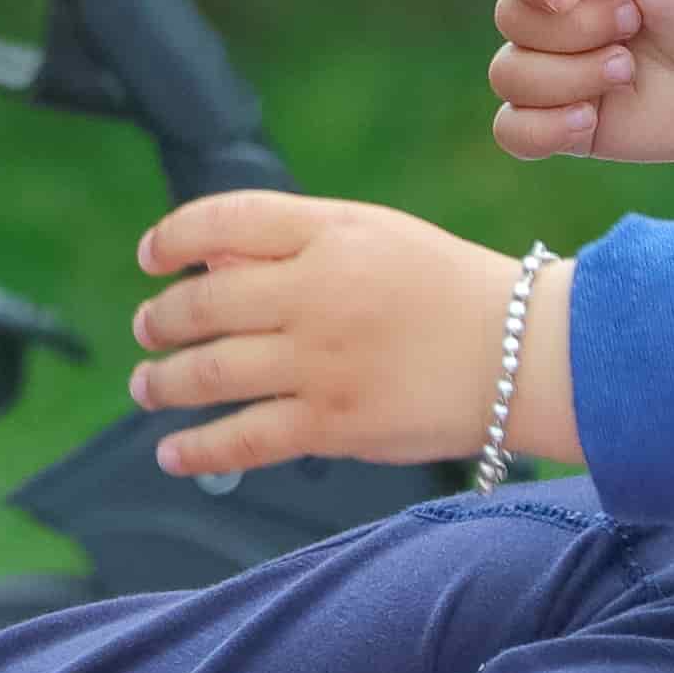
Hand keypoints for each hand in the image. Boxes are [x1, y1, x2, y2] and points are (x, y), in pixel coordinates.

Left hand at [129, 191, 567, 478]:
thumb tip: (213, 264)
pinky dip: (197, 449)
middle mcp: (318, 293)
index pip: (225, 219)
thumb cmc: (454, 290)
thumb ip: (297, 239)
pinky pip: (243, 439)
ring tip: (147, 385)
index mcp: (332, 234)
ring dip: (163, 382)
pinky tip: (172, 453)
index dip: (174, 236)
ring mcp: (321, 361)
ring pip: (210, 372)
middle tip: (148, 329)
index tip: (151, 256)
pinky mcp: (333, 424)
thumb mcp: (378, 234)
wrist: (527, 353)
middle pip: (203, 302)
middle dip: (160, 319)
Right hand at [489, 0, 673, 181]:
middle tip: (636, 25)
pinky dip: (541, 128)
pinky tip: (590, 120)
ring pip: (508, 74)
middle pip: (511, 16)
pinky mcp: (572, 124)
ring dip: (568, 76)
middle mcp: (565, 11)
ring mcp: (564, 69)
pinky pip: (513, 130)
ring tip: (627, 71)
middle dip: (574, 29)